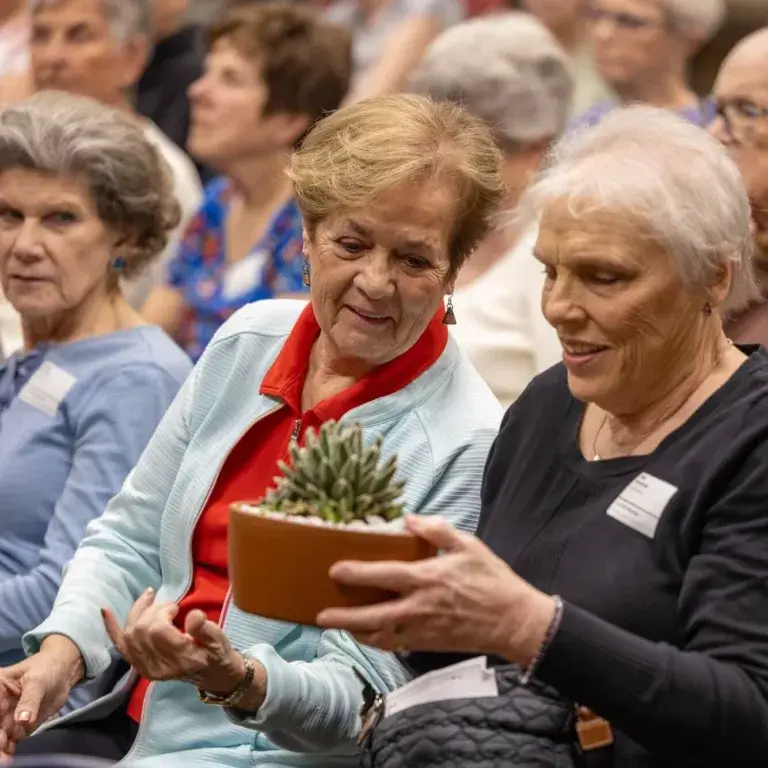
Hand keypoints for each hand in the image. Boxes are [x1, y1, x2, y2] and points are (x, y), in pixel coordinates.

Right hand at [0, 636, 83, 757]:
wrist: (65, 673)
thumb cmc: (48, 668)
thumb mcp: (38, 680)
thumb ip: (30, 700)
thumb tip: (22, 721)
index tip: (1, 729)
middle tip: (4, 748)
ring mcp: (6, 719)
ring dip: (0, 750)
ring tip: (6, 760)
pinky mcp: (18, 728)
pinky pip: (9, 743)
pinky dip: (8, 752)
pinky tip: (10, 759)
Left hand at [102, 588, 250, 695]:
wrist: (213, 676)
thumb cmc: (217, 654)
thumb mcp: (219, 640)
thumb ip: (205, 629)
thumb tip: (192, 615)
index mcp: (179, 659)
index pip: (156, 631)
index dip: (163, 612)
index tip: (177, 608)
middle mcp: (158, 667)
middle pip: (140, 631)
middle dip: (152, 611)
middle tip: (170, 607)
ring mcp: (146, 668)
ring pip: (129, 635)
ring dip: (137, 612)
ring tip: (150, 598)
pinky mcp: (140, 665)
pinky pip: (121, 646)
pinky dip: (112, 628)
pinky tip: (105, 611)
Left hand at [317, 516, 556, 664]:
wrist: (514, 621)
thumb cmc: (492, 580)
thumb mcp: (468, 545)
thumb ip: (436, 530)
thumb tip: (409, 518)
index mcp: (427, 579)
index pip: (384, 576)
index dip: (357, 573)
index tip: (335, 570)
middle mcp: (420, 608)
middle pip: (373, 616)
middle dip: (344, 617)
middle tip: (322, 614)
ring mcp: (423, 629)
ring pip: (381, 636)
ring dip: (357, 632)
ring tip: (339, 625)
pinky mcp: (429, 643)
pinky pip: (396, 645)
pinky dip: (379, 641)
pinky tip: (370, 635)